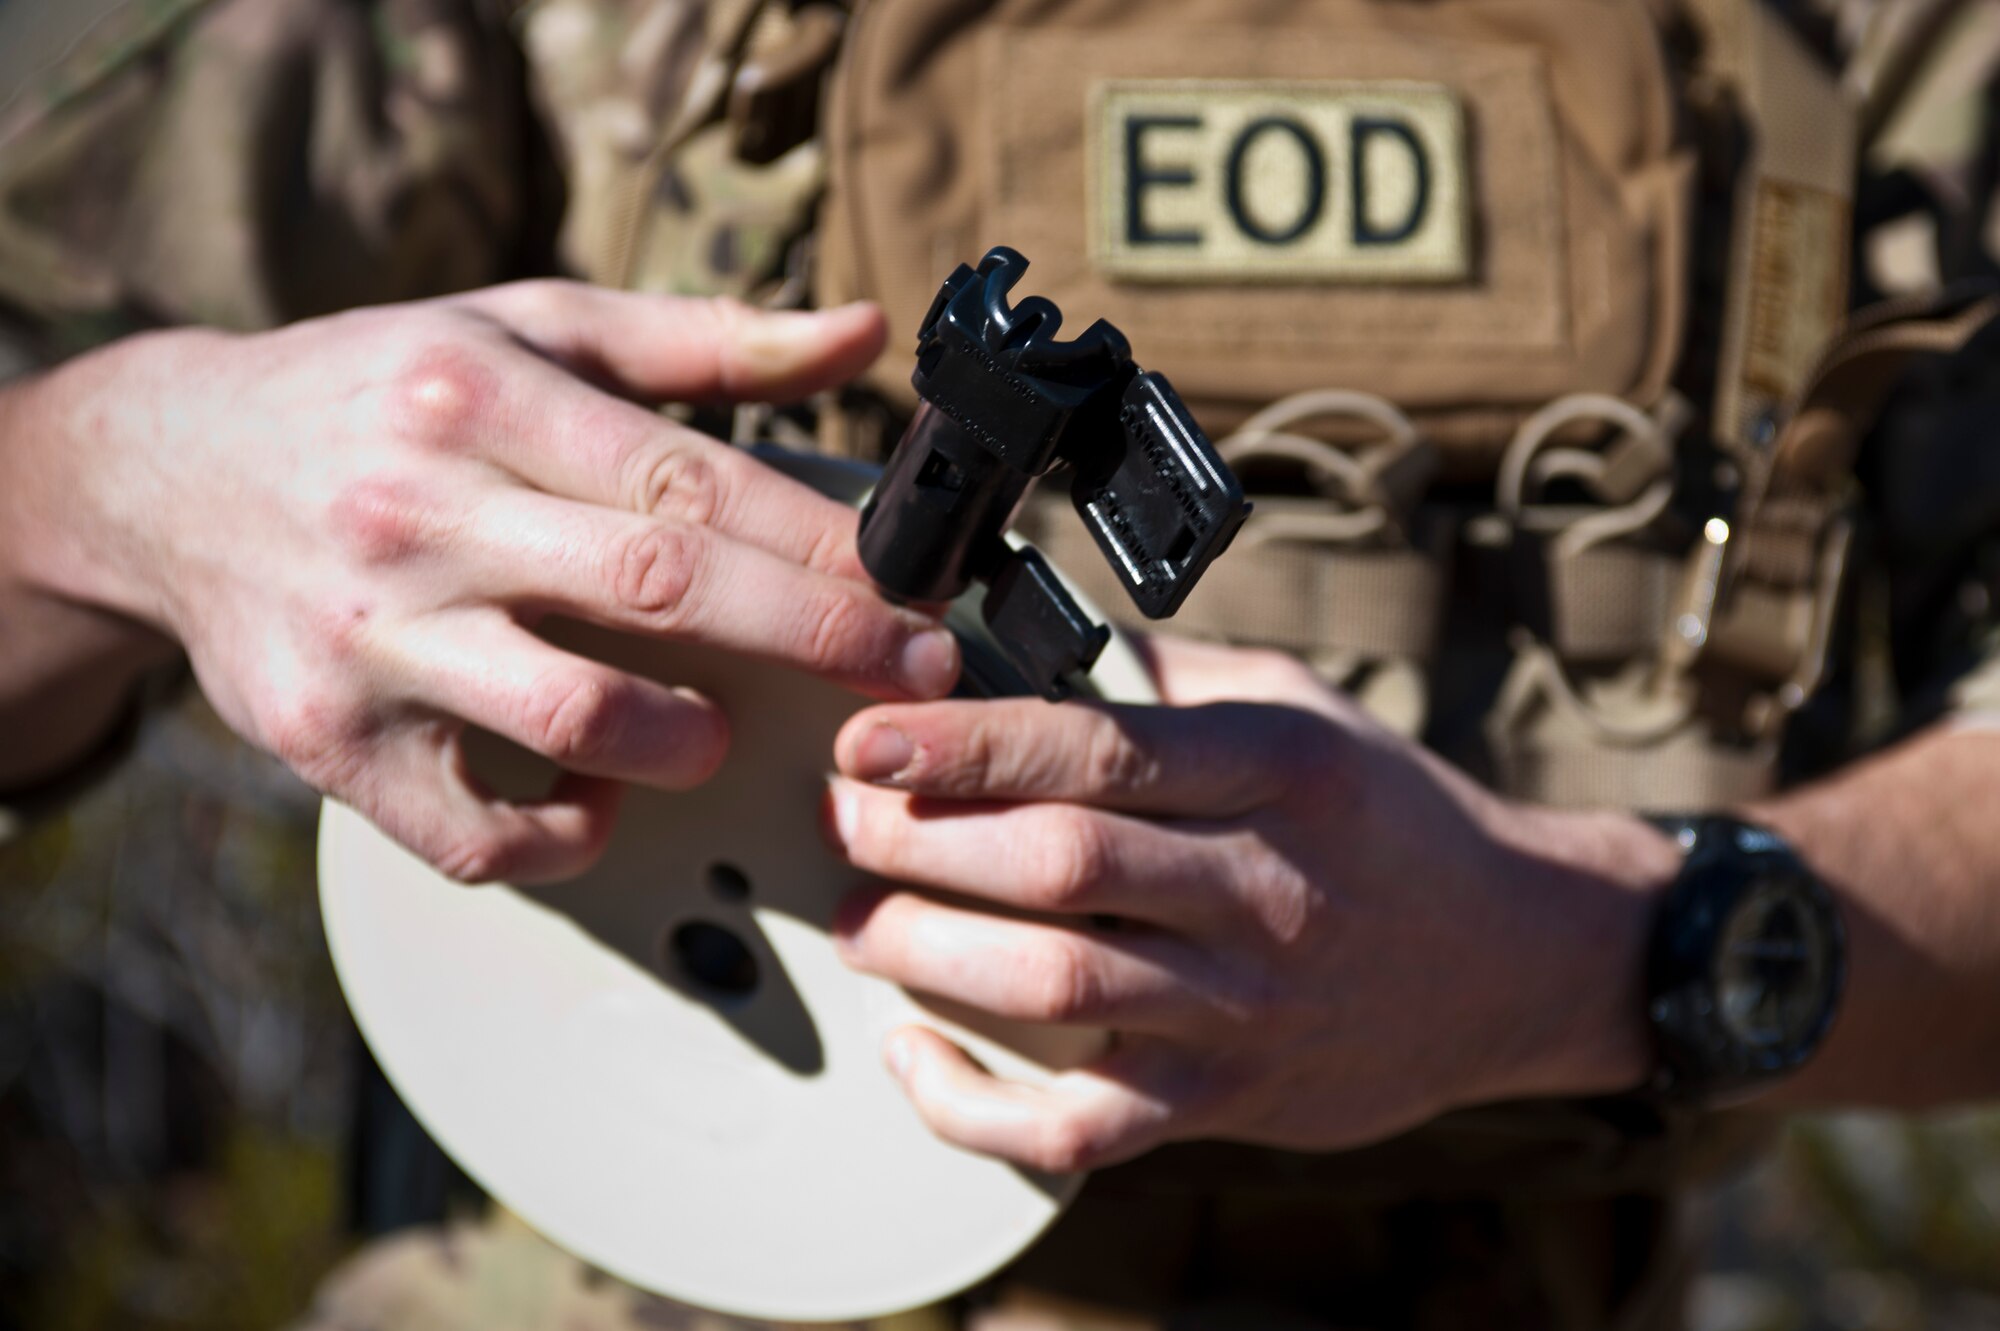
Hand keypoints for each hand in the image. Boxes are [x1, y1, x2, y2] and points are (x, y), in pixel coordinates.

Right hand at [1, 284, 957, 881]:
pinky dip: (561, 836)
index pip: (690, 479)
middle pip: (658, 588)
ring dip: (684, 741)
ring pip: (570, 717)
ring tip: (719, 730)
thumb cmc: (384, 393)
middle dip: (813, 639)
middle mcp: (423, 513)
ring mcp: (370, 635)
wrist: (167, 470)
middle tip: (918, 675)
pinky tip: (600, 796)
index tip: (917, 588)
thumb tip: (866, 337)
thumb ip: (705, 342)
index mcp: (483, 399)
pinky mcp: (326, 740)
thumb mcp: (529, 328)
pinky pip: (470, 833)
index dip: (820, 545)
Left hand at [825, 637, 1676, 1172]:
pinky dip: (979, 1106)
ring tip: (859, 919)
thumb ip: (1170, 681)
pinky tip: (914, 1057)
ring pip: (1061, 988)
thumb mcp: (1304, 710)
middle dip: (923, 843)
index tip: (868, 738)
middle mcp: (1266, 888)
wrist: (1517, 959)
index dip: (966, 744)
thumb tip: (1027, 644)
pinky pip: (1085, 1127)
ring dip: (930, 954)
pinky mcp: (1231, 1101)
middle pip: (1064, 867)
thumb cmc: (1389, 817)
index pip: (1100, 750)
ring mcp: (1248, 1007)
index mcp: (1282, 770)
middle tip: (842, 822)